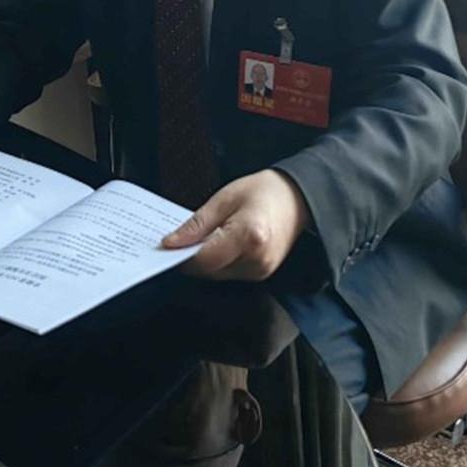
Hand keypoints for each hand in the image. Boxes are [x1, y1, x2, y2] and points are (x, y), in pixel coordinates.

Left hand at [161, 169, 309, 281]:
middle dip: (191, 257)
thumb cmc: (263, 192)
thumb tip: (171, 243)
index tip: (167, 244)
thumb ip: (197, 224)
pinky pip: (229, 273)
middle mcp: (257, 259)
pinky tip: (218, 243)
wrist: (298, 199)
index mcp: (249, 236)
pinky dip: (218, 262)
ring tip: (203, 237)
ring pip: (217, 275)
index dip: (181, 254)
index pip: (204, 259)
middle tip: (181, 238)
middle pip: (209, 271)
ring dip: (205, 260)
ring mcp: (261, 270)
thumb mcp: (224, 198)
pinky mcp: (262, 274)